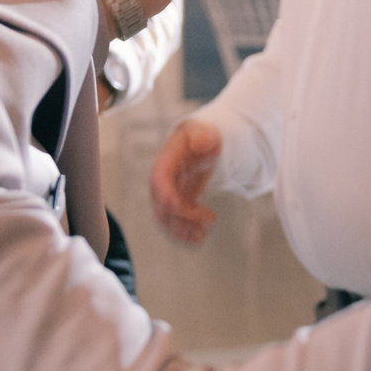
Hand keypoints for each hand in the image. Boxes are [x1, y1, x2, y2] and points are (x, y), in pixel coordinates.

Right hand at [150, 119, 224, 244]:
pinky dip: (185, 232)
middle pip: (162, 205)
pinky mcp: (176, 203)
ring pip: (167, 218)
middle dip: (183, 217)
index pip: (160, 182)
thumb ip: (202, 137)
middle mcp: (160, 182)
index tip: (181, 208)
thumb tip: (201, 143)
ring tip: (202, 235)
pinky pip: (175, 222)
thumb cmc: (201, 136)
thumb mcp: (203, 132)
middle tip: (210, 219)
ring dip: (183, 230)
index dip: (167, 196)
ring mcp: (167, 194)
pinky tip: (198, 238)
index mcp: (164, 163)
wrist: (200, 143)